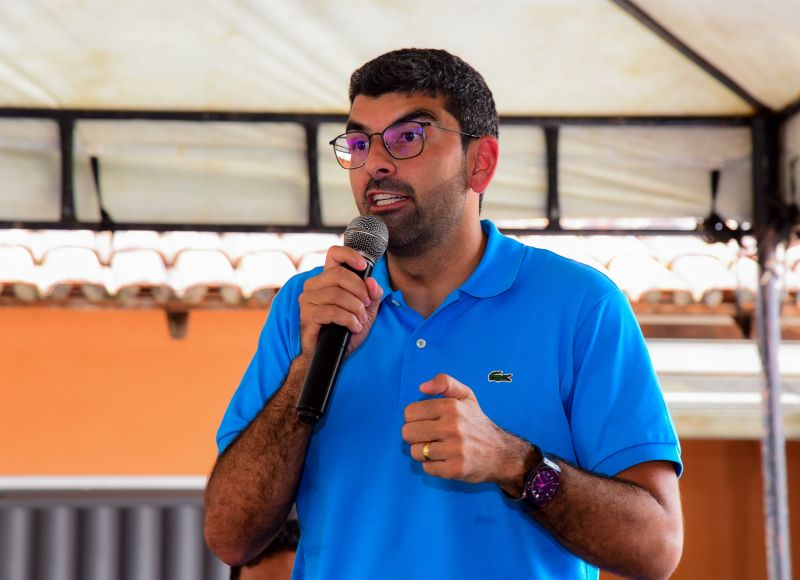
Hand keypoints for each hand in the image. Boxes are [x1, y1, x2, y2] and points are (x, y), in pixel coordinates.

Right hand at [298, 246, 382, 356]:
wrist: (333, 354)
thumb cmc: (347, 329)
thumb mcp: (366, 310)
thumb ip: (373, 295)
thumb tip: (372, 282)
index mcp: (327, 279)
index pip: (334, 254)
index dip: (349, 255)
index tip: (364, 266)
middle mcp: (314, 286)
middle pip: (339, 274)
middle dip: (359, 290)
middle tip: (365, 305)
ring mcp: (308, 300)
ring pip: (337, 294)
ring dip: (355, 308)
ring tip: (360, 320)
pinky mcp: (308, 316)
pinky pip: (332, 312)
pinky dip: (348, 320)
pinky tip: (353, 327)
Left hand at [402, 374, 526, 484]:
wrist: (501, 454)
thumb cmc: (477, 423)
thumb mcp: (466, 396)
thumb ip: (444, 382)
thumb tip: (422, 387)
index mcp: (452, 407)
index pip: (410, 412)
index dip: (414, 418)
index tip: (426, 421)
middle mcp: (453, 427)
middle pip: (408, 432)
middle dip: (415, 436)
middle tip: (429, 436)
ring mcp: (455, 450)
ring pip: (415, 452)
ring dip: (423, 452)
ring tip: (437, 449)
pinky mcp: (455, 470)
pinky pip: (426, 468)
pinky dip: (432, 466)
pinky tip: (445, 460)